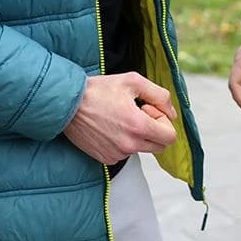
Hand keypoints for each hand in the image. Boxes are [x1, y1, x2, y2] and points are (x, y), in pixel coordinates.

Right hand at [63, 73, 177, 165]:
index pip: (170, 137)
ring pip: (142, 149)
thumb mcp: (133, 81)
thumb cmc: (99, 90)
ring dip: (138, 136)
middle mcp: (129, 145)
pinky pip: (125, 153)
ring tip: (120, 118)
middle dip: (155, 130)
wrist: (67, 104)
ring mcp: (116, 154)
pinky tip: (110, 127)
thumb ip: (159, 96)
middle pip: (159, 146)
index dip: (164, 121)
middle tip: (137, 113)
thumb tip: (172, 113)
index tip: (148, 109)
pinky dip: (124, 142)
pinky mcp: (105, 158)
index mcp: (138, 127)